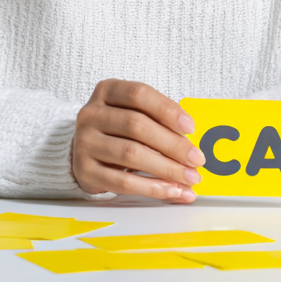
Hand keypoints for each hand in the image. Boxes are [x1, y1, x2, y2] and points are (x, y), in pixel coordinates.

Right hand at [72, 79, 203, 201]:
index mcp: (107, 91)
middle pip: (136, 126)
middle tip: (196, 159)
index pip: (139, 95)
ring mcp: (84, 142)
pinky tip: (171, 190)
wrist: (86, 150)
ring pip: (131, 155)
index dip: (167, 110)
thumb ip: (159, 120)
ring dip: (166, 169)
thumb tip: (191, 142)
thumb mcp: (135, 113)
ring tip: (188, 178)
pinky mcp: (84, 171)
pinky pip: (122, 182)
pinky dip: (151, 188)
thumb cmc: (119, 129)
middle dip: (172, 145)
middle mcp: (91, 114)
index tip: (190, 127)